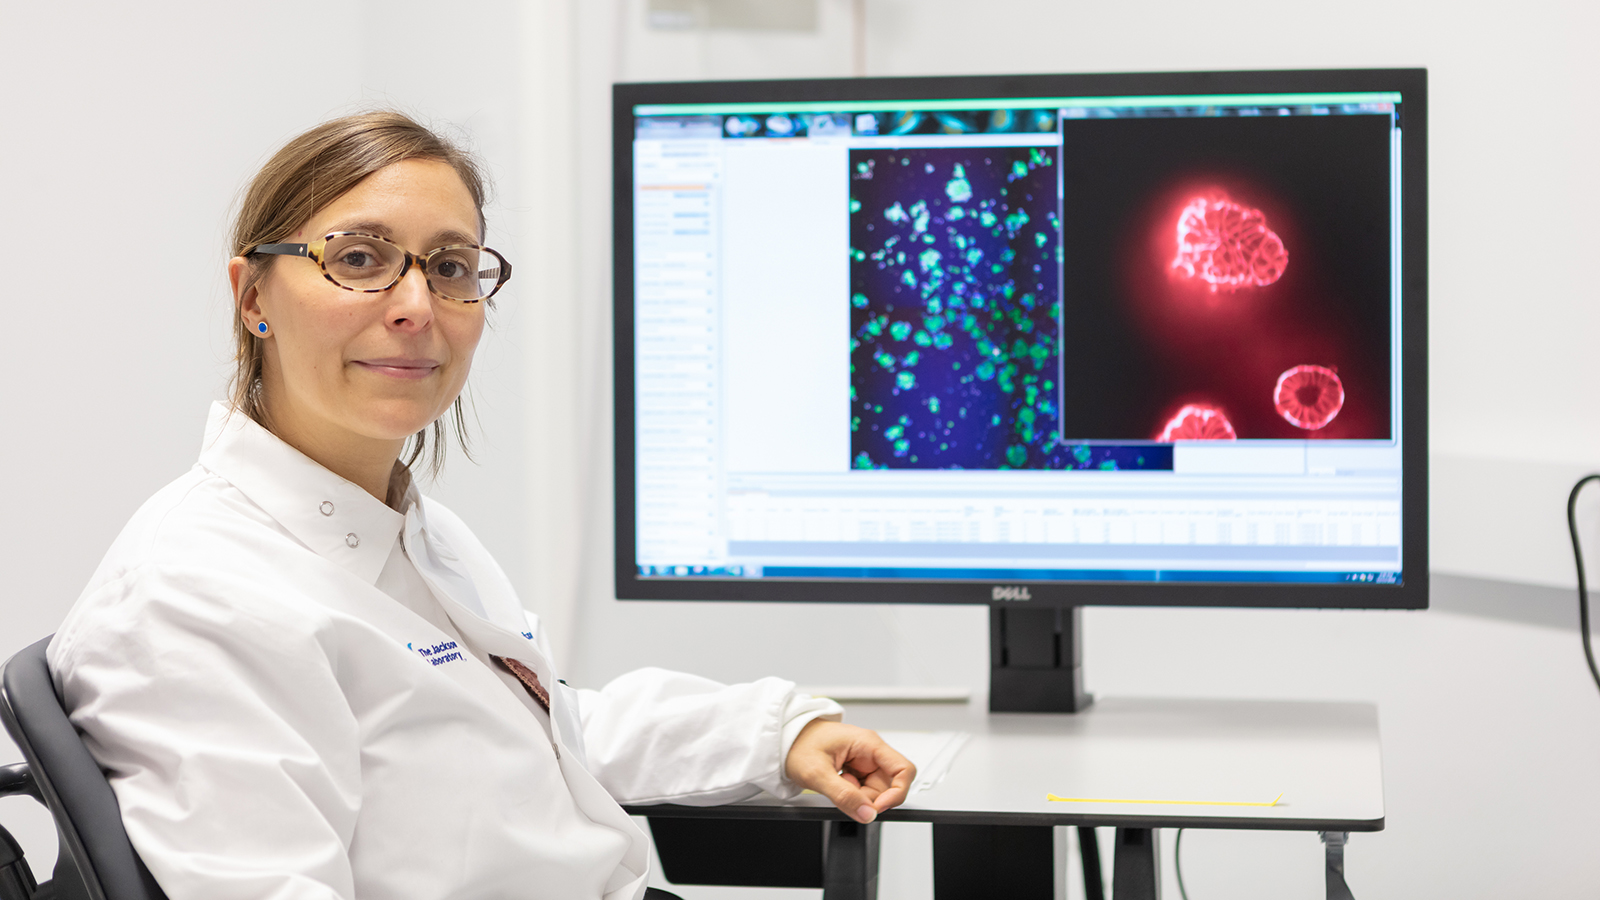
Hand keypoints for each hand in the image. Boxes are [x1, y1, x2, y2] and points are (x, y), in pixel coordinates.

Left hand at [785, 719, 915, 823]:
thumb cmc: (798, 744)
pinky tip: (836, 785)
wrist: (783, 740)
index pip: (903, 770)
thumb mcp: (817, 773)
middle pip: (888, 786)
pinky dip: (851, 795)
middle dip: (869, 798)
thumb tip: (867, 813)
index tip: (878, 807)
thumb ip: (843, 796)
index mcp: (868, 744)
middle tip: (846, 798)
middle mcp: (870, 752)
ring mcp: (863, 762)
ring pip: (875, 791)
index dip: (897, 793)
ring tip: (836, 786)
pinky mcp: (856, 770)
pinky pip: (863, 790)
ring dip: (858, 797)